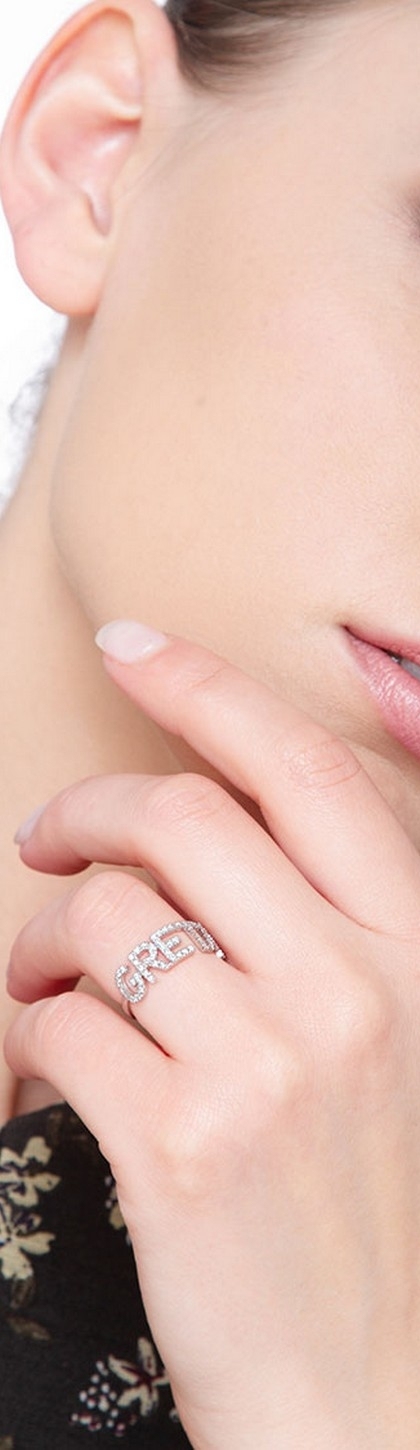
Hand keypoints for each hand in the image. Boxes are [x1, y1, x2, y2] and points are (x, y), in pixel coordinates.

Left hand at [5, 627, 419, 1448]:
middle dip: (86, 810)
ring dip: (42, 934)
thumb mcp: (409, 1048)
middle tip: (46, 839)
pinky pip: (57, 1025)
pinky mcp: (180, 1146)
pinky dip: (26, 1029)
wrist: (381, 1407)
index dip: (207, 687)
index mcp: (416, 952)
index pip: (303, 769)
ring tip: (39, 977)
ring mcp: (267, 1065)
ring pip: (100, 916)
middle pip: (179, 817)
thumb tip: (234, 827)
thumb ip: (343, 929)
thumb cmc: (388, 1222)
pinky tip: (40, 1058)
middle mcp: (354, 989)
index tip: (133, 647)